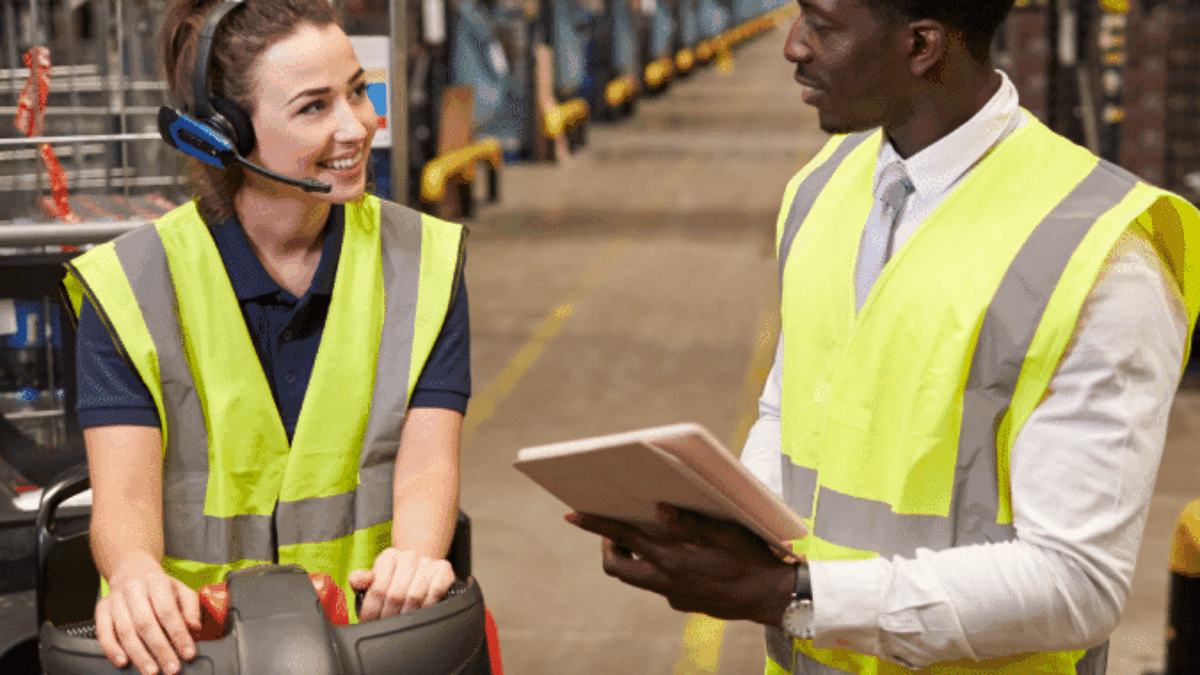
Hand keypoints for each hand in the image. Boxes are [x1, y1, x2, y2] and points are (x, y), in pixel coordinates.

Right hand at [94, 554, 200, 674]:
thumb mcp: (181, 589)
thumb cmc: (160, 585)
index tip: (188, 653)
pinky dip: (112, 649)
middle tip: (171, 668)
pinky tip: (123, 662)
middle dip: (160, 650)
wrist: (131, 569)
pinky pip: (103, 632)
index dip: (179, 634)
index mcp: (156, 582)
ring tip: (151, 671)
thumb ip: (191, 607)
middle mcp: (133, 589)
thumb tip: (194, 627)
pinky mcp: (101, 609)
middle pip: (145, 623)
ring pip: (125, 630)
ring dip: (139, 654)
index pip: (168, 611)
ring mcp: (115, 599)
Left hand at [349, 548, 455, 620]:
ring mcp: (427, 561)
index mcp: (388, 557)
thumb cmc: (393, 578)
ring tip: (401, 622)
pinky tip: (421, 611)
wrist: (418, 568)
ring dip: (407, 614)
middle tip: (385, 626)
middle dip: (388, 615)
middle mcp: (408, 556)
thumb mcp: (374, 578)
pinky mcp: (444, 569)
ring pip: (415, 596)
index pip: (378, 588)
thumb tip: (356, 580)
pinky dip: (428, 605)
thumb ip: (361, 580)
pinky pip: (435, 592)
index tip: (369, 622)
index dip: (372, 610)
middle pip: (396, 595)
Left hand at [565, 504, 796, 625]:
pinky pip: (659, 584)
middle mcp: (666, 581)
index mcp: (672, 559)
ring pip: (638, 578)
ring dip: (635, 557)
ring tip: (646, 536)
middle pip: (618, 567)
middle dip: (609, 545)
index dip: (595, 526)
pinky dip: (657, 567)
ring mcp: (674, 595)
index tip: (572, 515)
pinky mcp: (684, 603)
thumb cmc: (752, 559)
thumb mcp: (724, 532)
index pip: (622, 538)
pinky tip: (679, 553)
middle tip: (618, 527)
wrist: (773, 598)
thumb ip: (689, 521)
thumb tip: (658, 508)